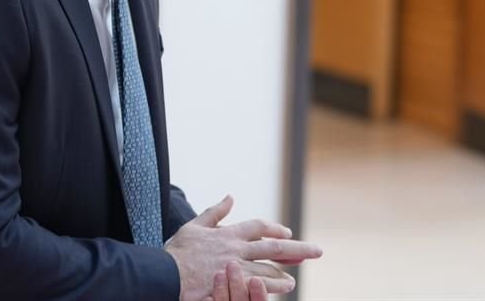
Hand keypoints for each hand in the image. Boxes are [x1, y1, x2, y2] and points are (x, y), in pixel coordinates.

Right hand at [165, 195, 321, 300]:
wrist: (167, 273)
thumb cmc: (178, 251)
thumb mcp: (194, 225)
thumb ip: (215, 212)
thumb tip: (230, 197)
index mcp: (228, 233)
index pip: (259, 227)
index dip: (275, 229)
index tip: (288, 233)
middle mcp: (237, 249)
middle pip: (274, 248)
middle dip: (298, 249)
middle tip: (317, 251)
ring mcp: (237, 268)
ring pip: (270, 269)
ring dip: (287, 271)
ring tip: (298, 275)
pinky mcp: (233, 284)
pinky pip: (259, 285)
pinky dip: (273, 286)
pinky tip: (285, 287)